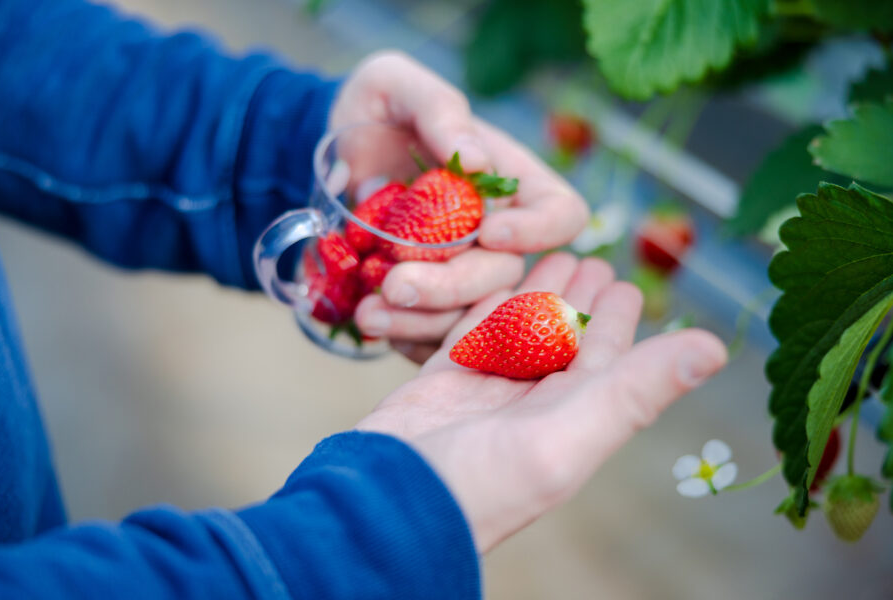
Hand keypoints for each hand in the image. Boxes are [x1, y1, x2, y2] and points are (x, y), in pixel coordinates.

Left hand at [329, 51, 588, 362]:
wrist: (331, 149)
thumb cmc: (379, 109)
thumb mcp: (398, 86)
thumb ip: (440, 112)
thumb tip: (474, 162)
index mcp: (513, 184)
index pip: (560, 214)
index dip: (537, 231)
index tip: (488, 230)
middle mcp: (496, 236)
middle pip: (504, 277)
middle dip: (453, 287)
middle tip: (397, 284)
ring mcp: (463, 273)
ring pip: (468, 317)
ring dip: (421, 321)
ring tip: (370, 313)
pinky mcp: (430, 302)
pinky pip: (432, 335)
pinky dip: (403, 335)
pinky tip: (368, 319)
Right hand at [356, 253, 727, 551]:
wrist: (385, 503)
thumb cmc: (481, 483)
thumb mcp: (569, 437)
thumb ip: (637, 389)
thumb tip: (718, 348)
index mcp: (572, 419)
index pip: (606, 360)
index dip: (618, 321)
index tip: (627, 283)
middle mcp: (534, 406)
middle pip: (563, 339)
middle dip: (578, 298)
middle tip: (591, 255)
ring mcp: (485, 394)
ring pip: (518, 332)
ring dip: (536, 295)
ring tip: (549, 257)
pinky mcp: (442, 384)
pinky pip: (470, 335)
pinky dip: (486, 308)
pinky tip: (496, 284)